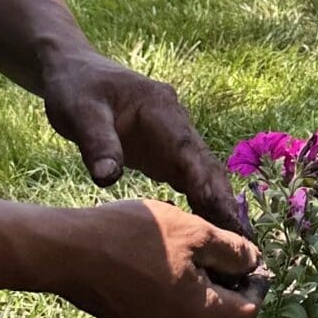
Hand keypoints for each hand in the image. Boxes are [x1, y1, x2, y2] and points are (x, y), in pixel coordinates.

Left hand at [42, 49, 244, 233]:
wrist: (75, 74)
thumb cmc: (76, 90)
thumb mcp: (80, 112)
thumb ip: (97, 143)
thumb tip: (107, 179)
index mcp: (160, 108)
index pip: (187, 148)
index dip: (204, 180)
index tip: (219, 209)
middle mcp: (176, 124)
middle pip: (205, 164)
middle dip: (223, 200)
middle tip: (241, 239)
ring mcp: (174, 140)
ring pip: (203, 174)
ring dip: (218, 205)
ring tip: (236, 243)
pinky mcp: (166, 155)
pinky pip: (190, 180)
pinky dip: (202, 204)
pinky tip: (212, 231)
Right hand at [55, 199, 262, 317]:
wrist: (68, 253)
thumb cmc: (134, 237)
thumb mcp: (193, 231)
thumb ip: (232, 251)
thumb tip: (254, 264)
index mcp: (202, 315)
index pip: (249, 310)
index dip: (257, 283)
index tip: (247, 256)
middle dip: (230, 288)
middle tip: (220, 251)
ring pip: (194, 317)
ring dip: (202, 291)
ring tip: (189, 253)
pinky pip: (168, 315)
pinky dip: (176, 295)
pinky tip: (160, 263)